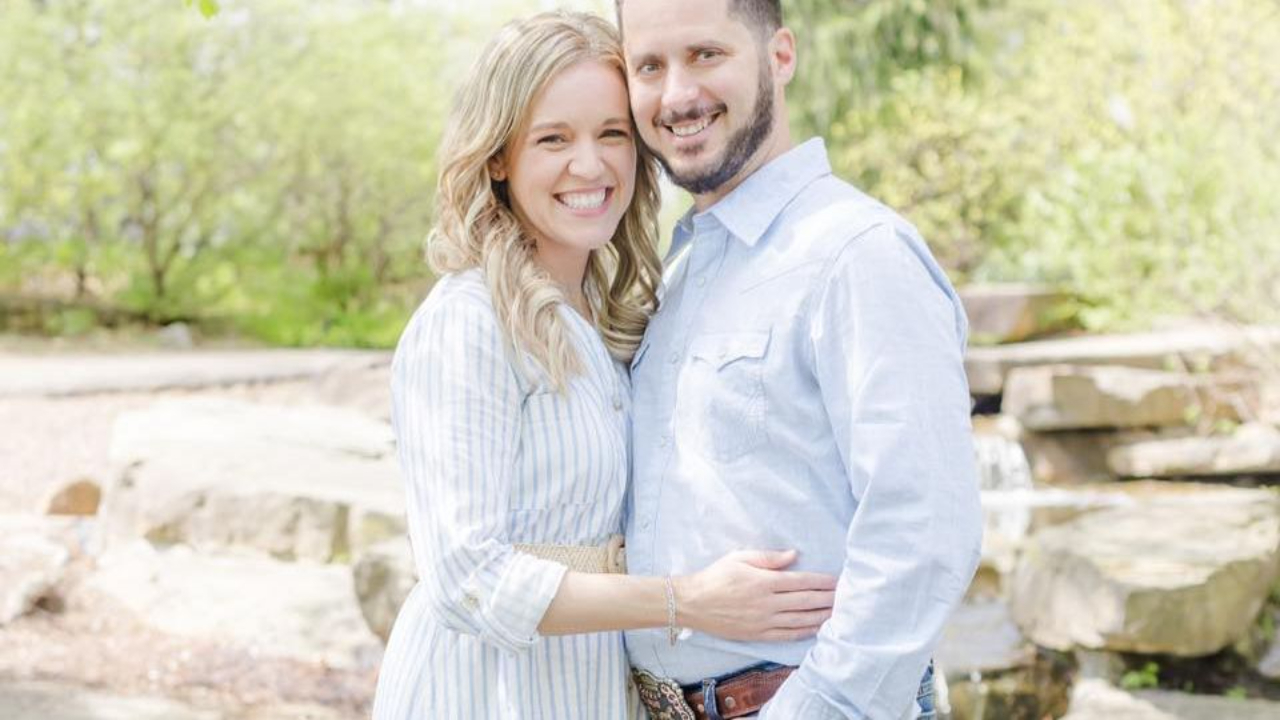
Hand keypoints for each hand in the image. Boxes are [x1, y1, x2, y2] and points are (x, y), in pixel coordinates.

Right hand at [672, 549, 836, 641]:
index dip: (821, 581)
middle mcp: (767, 603)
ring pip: (800, 620)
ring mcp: (764, 622)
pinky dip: (805, 632)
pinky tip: (818, 628)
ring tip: (839, 613)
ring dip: (822, 616)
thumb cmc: (716, 577)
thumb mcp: (739, 558)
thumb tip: (794, 555)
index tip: (837, 580)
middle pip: (805, 602)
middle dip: (828, 599)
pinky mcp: (759, 635)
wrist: (694, 603)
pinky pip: (788, 635)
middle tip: (846, 597)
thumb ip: (768, 557)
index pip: (801, 581)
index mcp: (763, 582)